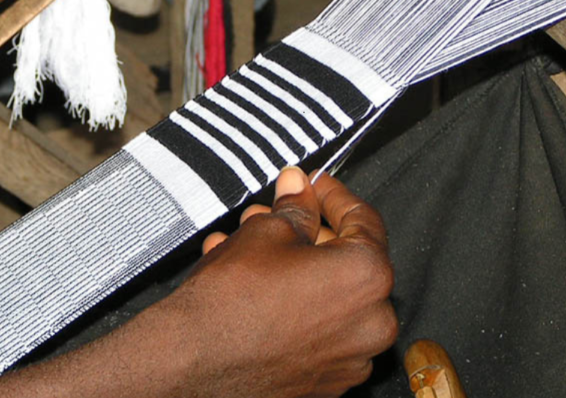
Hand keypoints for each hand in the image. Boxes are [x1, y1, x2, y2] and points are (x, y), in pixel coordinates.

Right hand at [158, 168, 397, 397]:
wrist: (193, 362)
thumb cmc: (231, 302)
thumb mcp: (266, 232)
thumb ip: (295, 208)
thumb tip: (299, 190)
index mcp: (368, 276)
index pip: (363, 220)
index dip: (333, 196)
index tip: (315, 186)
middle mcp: (372, 321)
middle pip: (347, 260)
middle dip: (309, 232)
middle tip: (280, 215)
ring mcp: (351, 356)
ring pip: (330, 295)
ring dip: (298, 267)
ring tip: (256, 246)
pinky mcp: (328, 380)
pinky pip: (320, 329)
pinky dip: (297, 304)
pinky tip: (262, 284)